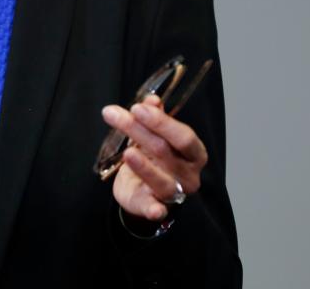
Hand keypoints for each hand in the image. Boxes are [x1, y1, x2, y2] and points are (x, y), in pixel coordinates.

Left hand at [101, 95, 208, 221]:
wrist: (143, 188)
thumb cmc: (153, 157)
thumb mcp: (153, 135)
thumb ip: (153, 117)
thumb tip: (152, 100)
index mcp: (193, 153)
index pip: (183, 136)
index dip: (161, 122)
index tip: (138, 108)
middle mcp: (188, 174)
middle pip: (165, 151)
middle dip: (139, 131)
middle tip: (116, 116)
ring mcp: (174, 193)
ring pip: (160, 179)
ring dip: (143, 166)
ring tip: (128, 152)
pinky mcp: (156, 208)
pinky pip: (156, 209)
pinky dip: (155, 210)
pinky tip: (154, 210)